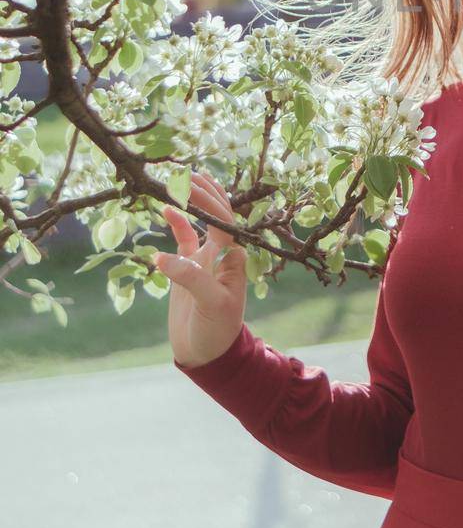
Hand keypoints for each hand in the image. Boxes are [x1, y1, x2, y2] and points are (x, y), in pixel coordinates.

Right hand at [157, 171, 247, 368]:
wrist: (207, 355)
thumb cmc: (217, 330)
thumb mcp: (211, 304)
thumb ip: (190, 278)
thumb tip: (162, 256)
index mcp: (234, 258)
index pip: (224, 220)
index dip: (210, 201)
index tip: (191, 185)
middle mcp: (223, 253)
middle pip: (217, 214)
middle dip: (204, 192)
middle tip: (185, 172)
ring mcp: (205, 259)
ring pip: (201, 222)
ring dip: (192, 202)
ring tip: (177, 181)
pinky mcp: (189, 269)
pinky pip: (184, 239)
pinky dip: (176, 224)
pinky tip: (165, 210)